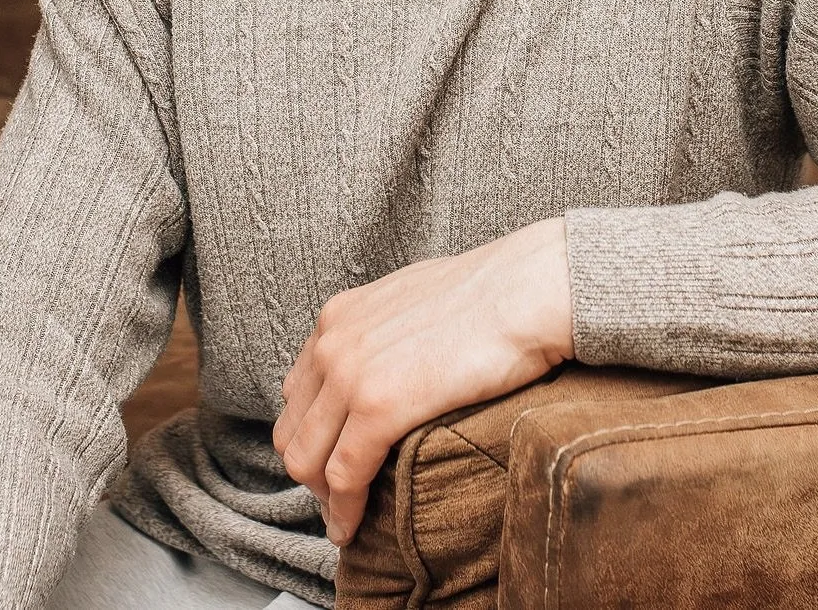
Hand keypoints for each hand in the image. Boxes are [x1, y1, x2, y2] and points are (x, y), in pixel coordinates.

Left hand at [271, 216, 573, 545]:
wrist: (525, 289)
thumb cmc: (489, 294)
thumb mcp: (412, 300)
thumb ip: (383, 331)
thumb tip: (389, 362)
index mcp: (339, 317)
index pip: (298, 394)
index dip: (311, 436)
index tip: (332, 461)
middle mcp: (333, 342)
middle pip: (292, 430)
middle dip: (310, 473)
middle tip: (338, 500)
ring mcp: (351, 374)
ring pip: (306, 459)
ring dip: (322, 499)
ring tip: (345, 521)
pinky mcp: (379, 406)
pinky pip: (343, 476)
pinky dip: (344, 511)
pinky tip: (355, 527)